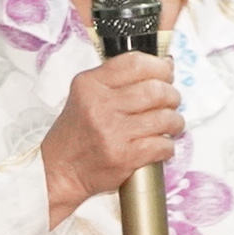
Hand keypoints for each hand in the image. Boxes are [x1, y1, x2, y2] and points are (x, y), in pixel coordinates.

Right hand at [40, 51, 182, 227]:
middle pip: (155, 90)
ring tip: (171, 124)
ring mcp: (112, 132)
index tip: (166, 72)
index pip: (135, 63)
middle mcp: (100, 105)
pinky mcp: (123, 156)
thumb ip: (116, 81)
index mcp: (90, 85)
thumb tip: (162, 67)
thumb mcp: (85, 96)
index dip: (159, 66)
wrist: (58, 171)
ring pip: (164, 117)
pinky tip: (161, 145)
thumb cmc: (75, 135)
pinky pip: (161, 144)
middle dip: (172, 95)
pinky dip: (167, 146)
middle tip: (171, 101)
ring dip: (174, 121)